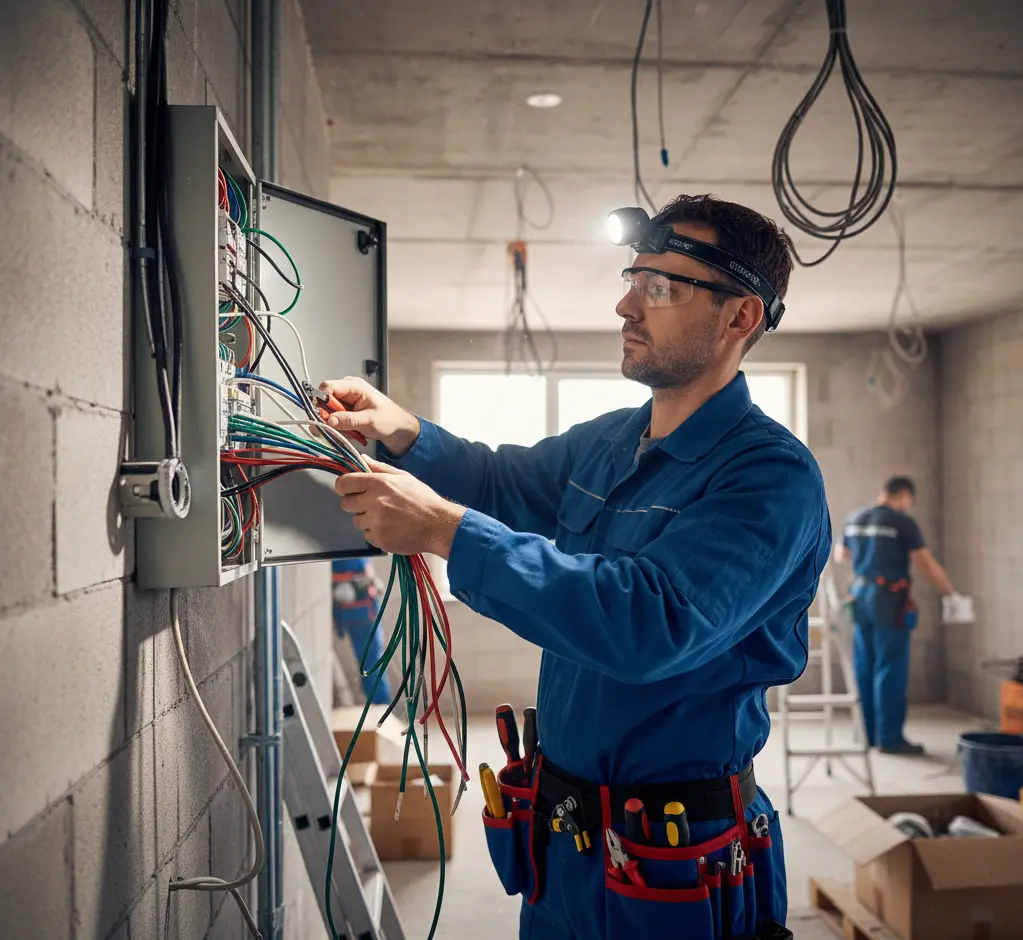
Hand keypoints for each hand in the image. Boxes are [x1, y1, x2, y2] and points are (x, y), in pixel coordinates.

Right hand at [318, 377, 420, 456]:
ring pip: (326, 412)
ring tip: (349, 431)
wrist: (396, 426)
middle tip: (336, 429)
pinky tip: (350, 431)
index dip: (321, 401)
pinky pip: (332, 418)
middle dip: (327, 416)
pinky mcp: (343, 410)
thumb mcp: (369, 421)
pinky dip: (338, 427)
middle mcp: (346, 390)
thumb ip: (348, 420)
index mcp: (354, 386)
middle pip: (323, 399)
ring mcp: (344, 400)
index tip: (323, 417)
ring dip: (333, 424)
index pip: (327, 387)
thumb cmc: (388, 419)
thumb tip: (329, 420)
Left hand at [335, 457, 465, 557]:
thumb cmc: (423, 500)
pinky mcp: (378, 538)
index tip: (348, 489)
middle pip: (346, 504)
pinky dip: (376, 533)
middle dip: (355, 504)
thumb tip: (362, 459)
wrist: (438, 525)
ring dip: (367, 520)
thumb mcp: (403, 476)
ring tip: (387, 517)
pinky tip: (391, 528)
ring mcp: (375, 522)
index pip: (344, 483)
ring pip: (357, 521)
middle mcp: (374, 501)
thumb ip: (380, 468)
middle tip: (372, 505)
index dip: (344, 486)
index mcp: (378, 483)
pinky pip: (367, 535)